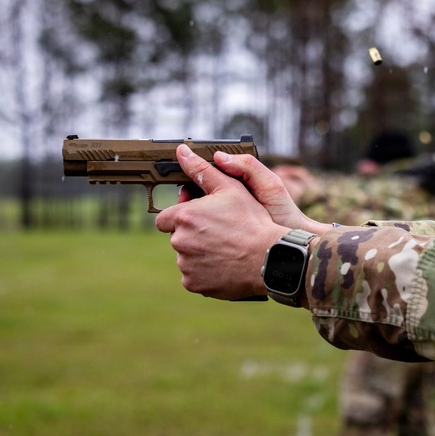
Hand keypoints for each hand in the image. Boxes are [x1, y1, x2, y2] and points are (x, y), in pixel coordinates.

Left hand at [155, 145, 288, 299]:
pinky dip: (205, 273)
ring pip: (186, 258)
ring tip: (226, 251)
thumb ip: (202, 170)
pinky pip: (193, 277)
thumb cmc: (253, 221)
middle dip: (193, 236)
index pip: (165, 219)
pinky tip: (224, 266)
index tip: (200, 220)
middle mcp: (180, 241)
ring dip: (199, 255)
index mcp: (185, 217)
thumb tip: (181, 151)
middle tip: (220, 234)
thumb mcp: (231, 189)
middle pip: (178, 238)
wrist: (270, 258)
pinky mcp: (193, 284)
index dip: (182, 218)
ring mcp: (186, 265)